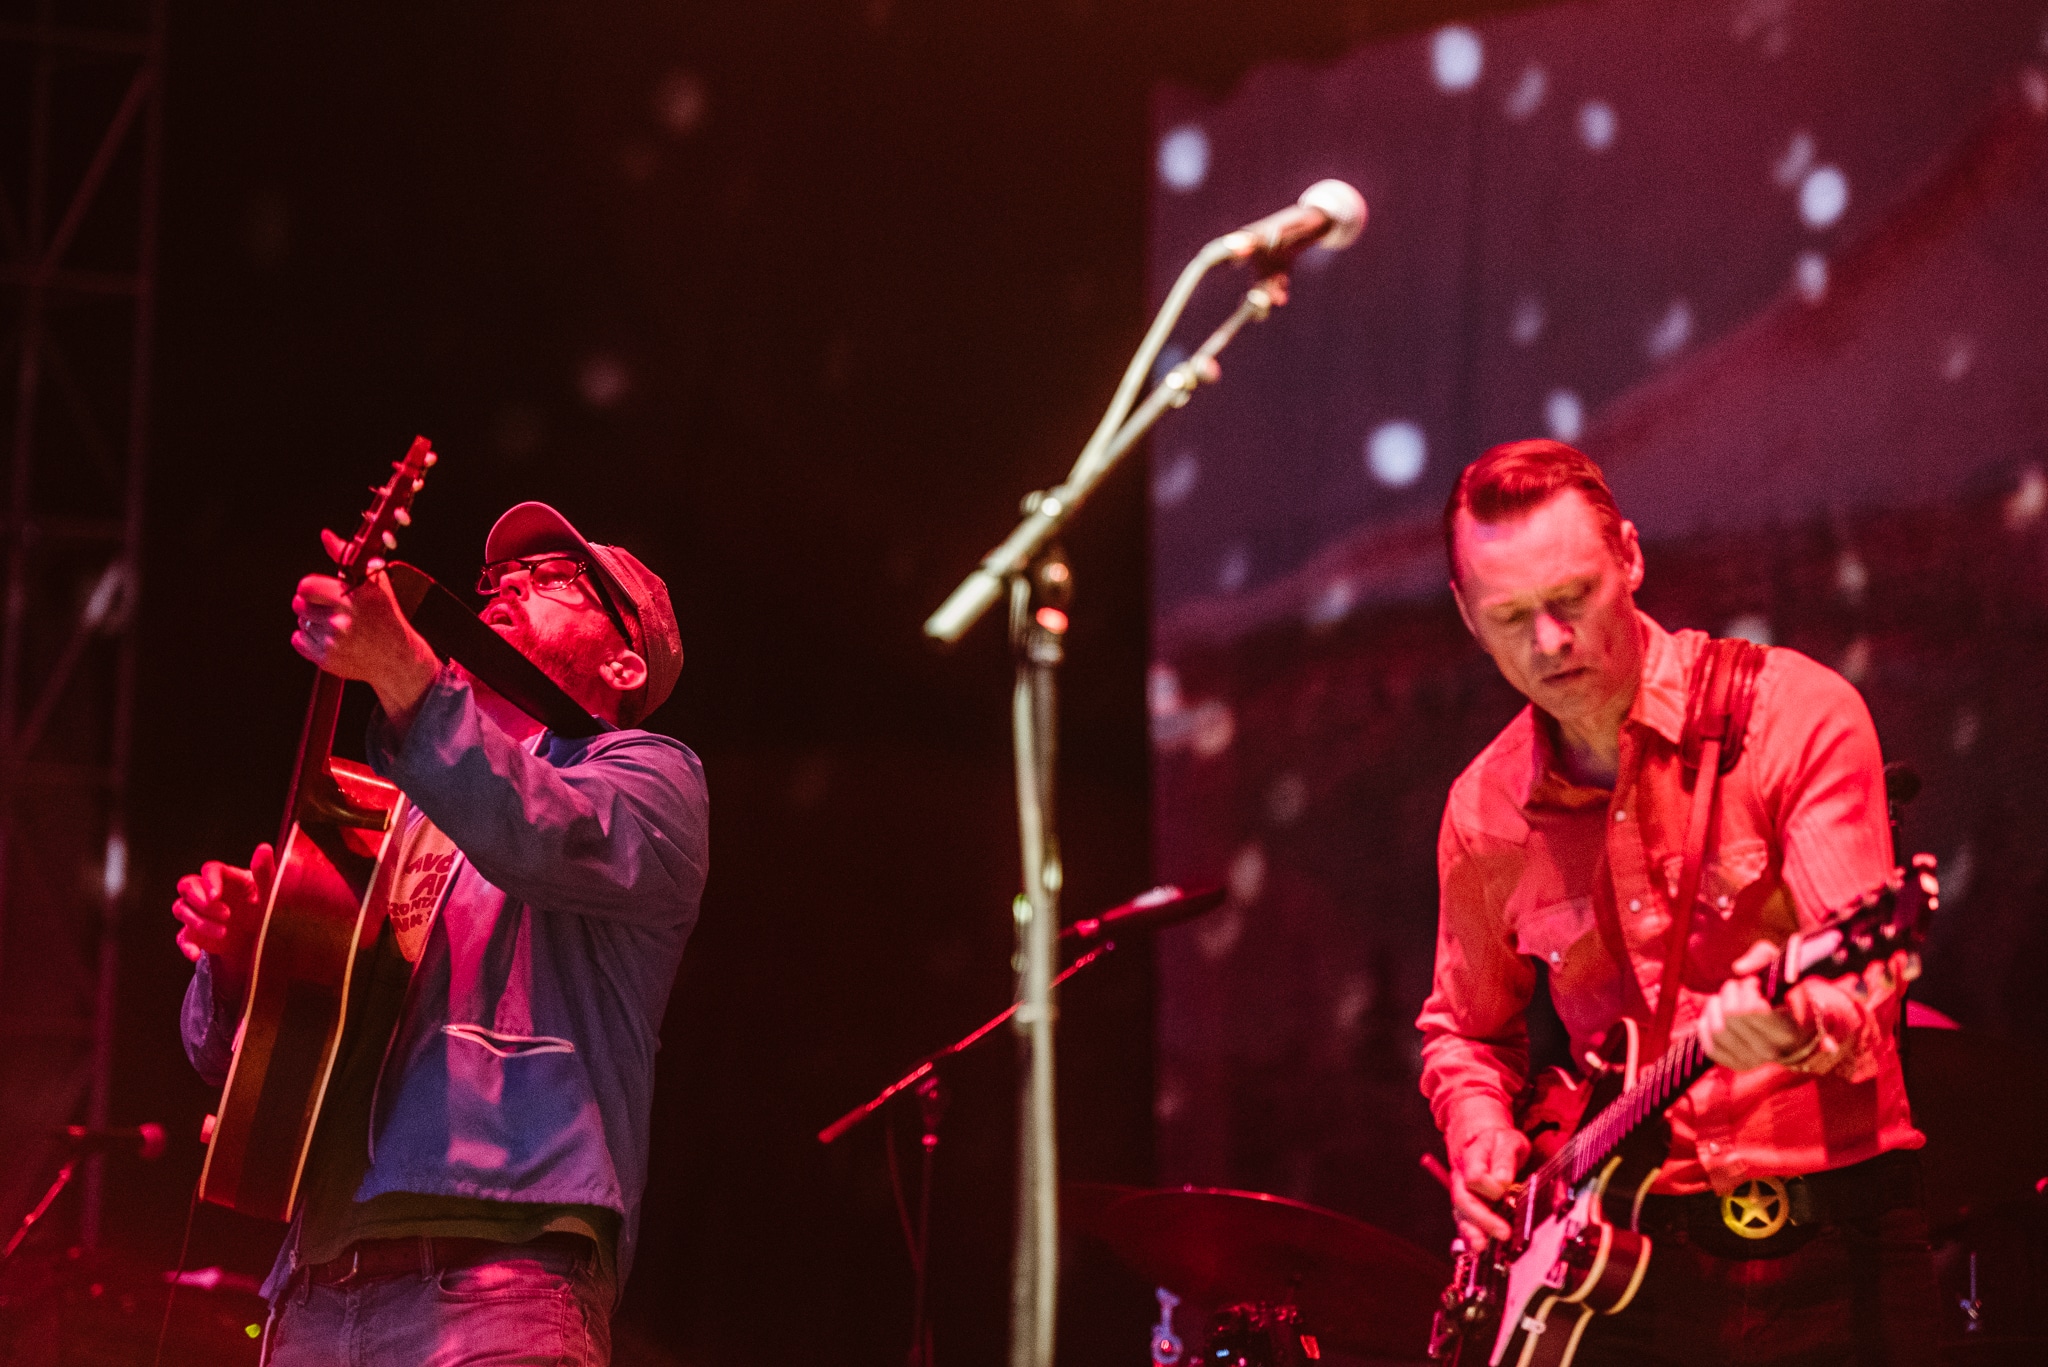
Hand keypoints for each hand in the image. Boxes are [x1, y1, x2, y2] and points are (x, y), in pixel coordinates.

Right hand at [172, 843, 275, 1007]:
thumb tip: (264, 848)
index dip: (209, 881)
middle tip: (226, 914)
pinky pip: (181, 936)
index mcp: (226, 877)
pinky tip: (195, 954)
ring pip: (181, 909)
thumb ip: (265, 872)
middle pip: (187, 885)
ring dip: (199, 921)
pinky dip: (185, 945)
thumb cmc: (265, 908)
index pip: (209, 870)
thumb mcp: (269, 893)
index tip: (216, 896)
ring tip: (224, 932)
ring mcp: (198, 912)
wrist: (262, 939)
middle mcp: (207, 892)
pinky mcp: (194, 932)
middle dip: (201, 901)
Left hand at [292, 529, 441, 723]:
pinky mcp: (327, 660)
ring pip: (301, 623)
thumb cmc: (385, 616)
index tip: (320, 592)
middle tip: (329, 610)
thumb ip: (347, 556)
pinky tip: (329, 639)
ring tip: (335, 627)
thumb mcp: (373, 583)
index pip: (306, 587)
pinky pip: (298, 641)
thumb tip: (325, 535)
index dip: (310, 588)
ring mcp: (334, 642)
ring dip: (313, 623)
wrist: (398, 658)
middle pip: (299, 605)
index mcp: (353, 598)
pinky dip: (308, 640)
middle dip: (311, 605)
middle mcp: (342, 621)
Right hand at [1450, 1127, 1526, 1245]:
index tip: (1504, 1191)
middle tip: (1503, 1232)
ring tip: (1482, 1247)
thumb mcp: (1508, 1140)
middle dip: (1483, 1219)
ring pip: (1460, 1214)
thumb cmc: (1498, 1143)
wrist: (1479, 1138)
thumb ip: (1505, 1158)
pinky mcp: (1464, 1207)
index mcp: (1472, 1156)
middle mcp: (1460, 1177)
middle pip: (1463, 1199)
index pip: (1474, 1175)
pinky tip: (1477, 1249)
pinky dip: (1469, 1238)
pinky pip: (1463, 1223)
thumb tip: (1502, 1180)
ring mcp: (1460, 1193)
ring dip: (1471, 1233)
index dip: (1489, 1187)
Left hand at [1697, 939, 1805, 1070]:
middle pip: (1733, 1015)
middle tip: (1742, 986)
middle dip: (1733, 992)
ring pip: (1718, 1029)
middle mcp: (1773, 1051)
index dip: (1748, 990)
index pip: (1753, 1010)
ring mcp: (1753, 1060)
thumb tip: (1739, 968)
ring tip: (1729, 997)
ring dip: (1718, 1005)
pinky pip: (1708, 1042)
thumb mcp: (1778, 964)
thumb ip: (1762, 957)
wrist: (1786, 1021)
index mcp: (1791, 1029)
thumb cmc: (1781, 988)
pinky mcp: (1733, 1063)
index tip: (1755, 983)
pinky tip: (1717, 1012)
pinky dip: (1707, 1021)